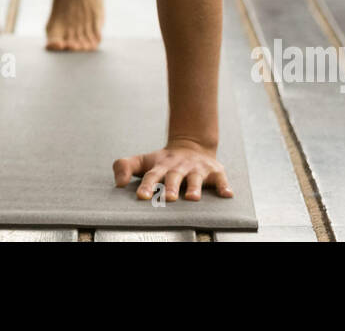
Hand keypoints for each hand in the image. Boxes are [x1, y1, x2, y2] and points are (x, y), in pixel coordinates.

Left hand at [113, 140, 231, 201]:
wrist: (192, 146)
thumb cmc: (164, 162)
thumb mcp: (143, 161)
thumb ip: (125, 167)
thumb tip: (118, 183)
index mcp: (161, 166)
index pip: (152, 176)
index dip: (147, 186)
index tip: (142, 196)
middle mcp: (179, 167)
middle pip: (174, 177)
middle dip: (171, 187)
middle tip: (168, 198)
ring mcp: (197, 169)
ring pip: (196, 179)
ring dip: (195, 188)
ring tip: (193, 198)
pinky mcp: (214, 171)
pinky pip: (220, 179)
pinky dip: (224, 186)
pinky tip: (226, 194)